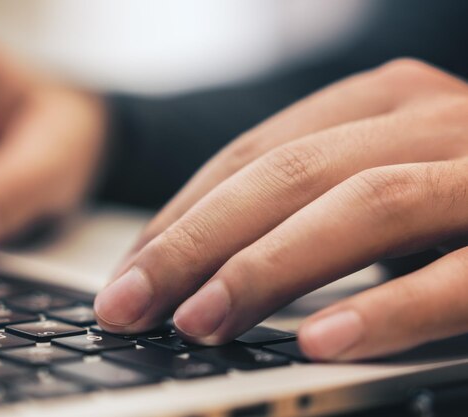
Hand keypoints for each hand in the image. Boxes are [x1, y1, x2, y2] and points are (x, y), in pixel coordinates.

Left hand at [94, 59, 467, 360]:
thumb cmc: (459, 203)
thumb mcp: (374, 185)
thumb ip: (305, 210)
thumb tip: (200, 271)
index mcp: (376, 105)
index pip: (249, 155)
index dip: (180, 217)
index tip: (128, 275)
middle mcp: (425, 120)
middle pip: (284, 173)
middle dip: (195, 242)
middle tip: (129, 304)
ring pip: (360, 205)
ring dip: (268, 269)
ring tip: (200, 323)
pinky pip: (461, 273)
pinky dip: (388, 308)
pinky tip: (320, 343)